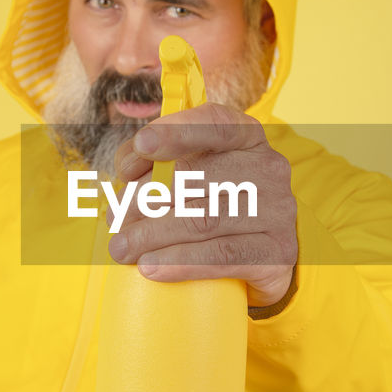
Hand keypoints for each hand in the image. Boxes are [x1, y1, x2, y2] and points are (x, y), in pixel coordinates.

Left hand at [106, 102, 297, 308]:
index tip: (142, 145)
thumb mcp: (193, 175)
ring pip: (203, 219)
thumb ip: (157, 163)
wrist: (265, 257)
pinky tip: (151, 267)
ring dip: (152, 235)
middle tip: (115, 219)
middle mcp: (268, 169)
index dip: (176, 131)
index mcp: (247, 138)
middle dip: (144, 198)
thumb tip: (125, 178)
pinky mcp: (276, 253)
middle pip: (195, 177)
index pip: (215, 123)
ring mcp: (277, 212)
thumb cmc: (217, 206)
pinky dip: (181, 262)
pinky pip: (222, 256)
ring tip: (122, 249)